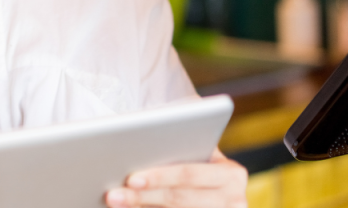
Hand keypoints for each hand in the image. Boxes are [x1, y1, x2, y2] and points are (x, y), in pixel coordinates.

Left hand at [105, 149, 247, 207]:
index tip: (131, 179)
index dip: (159, 177)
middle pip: (179, 199)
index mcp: (232, 174)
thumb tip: (134, 147)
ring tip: (116, 202)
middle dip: (143, 197)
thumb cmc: (196, 158)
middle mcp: (234, 200)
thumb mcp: (196, 150)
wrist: (215, 186)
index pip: (189, 175)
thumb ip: (178, 145)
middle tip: (113, 194)